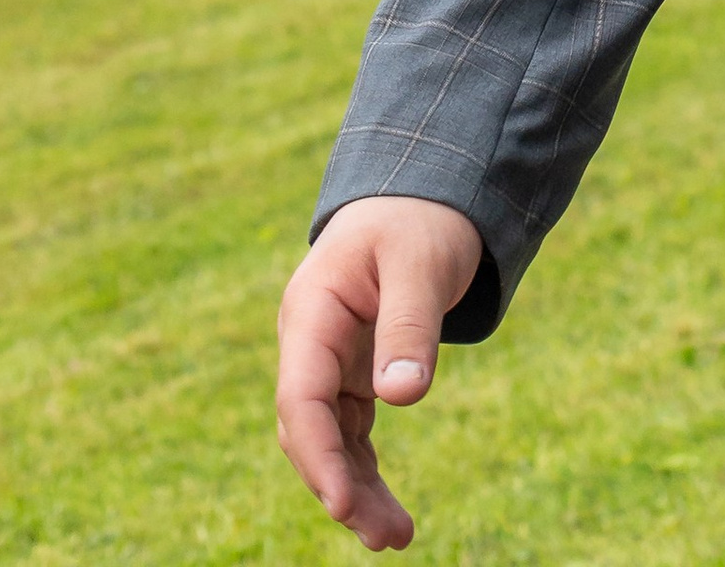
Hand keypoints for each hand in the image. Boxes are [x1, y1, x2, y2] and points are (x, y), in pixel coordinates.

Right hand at [277, 195, 483, 549]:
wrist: (422, 193)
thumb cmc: (420, 220)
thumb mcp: (421, 264)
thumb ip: (410, 326)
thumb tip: (403, 397)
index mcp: (312, 309)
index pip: (302, 395)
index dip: (318, 454)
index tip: (342, 504)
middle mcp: (309, 341)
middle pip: (310, 429)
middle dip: (341, 486)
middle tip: (385, 537)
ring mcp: (327, 360)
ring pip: (329, 439)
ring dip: (355, 488)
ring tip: (396, 537)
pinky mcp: (350, 373)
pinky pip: (349, 431)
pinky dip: (364, 469)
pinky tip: (387, 510)